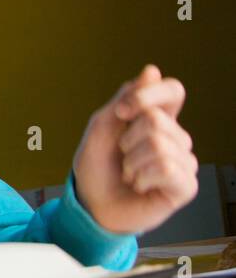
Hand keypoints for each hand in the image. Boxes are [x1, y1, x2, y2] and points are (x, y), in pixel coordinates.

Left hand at [73, 65, 198, 233]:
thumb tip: (152, 71)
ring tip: (129, 174)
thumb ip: (125, 99)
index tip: (122, 112)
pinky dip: (142, 176)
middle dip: (127, 138)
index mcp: (157, 119)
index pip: (173, 90)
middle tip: (121, 156)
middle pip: (157, 119)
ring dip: (132, 161)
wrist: (91, 205)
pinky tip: (140, 185)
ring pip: (160, 144)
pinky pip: (167, 168)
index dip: (149, 95)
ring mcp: (183, 162)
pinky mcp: (185, 186)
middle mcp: (175, 138)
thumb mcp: (101, 128)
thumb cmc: (97, 167)